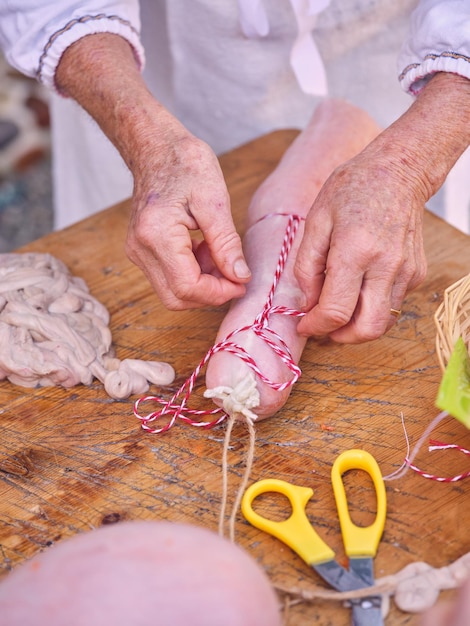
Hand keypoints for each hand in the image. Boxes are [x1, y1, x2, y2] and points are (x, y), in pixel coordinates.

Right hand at [126, 129, 250, 309]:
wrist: (155, 147)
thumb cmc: (184, 163)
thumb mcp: (214, 200)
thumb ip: (226, 243)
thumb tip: (240, 276)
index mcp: (157, 234)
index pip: (187, 286)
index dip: (218, 293)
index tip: (242, 283)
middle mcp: (140, 249)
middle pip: (176, 297)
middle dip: (210, 294)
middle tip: (235, 276)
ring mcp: (137, 252)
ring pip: (172, 292)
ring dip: (202, 284)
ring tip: (219, 256)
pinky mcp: (141, 251)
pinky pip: (168, 277)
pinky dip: (192, 274)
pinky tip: (205, 252)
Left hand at [294, 146, 426, 342]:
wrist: (398, 171)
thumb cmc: (351, 189)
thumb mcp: (316, 220)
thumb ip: (307, 265)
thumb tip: (309, 301)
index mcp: (355, 251)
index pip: (336, 311)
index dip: (315, 326)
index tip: (304, 325)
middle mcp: (386, 266)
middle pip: (367, 329)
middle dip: (341, 338)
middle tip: (323, 327)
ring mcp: (406, 271)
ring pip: (384, 322)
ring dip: (358, 326)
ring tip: (339, 309)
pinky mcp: (416, 272)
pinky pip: (393, 304)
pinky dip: (373, 307)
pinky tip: (360, 287)